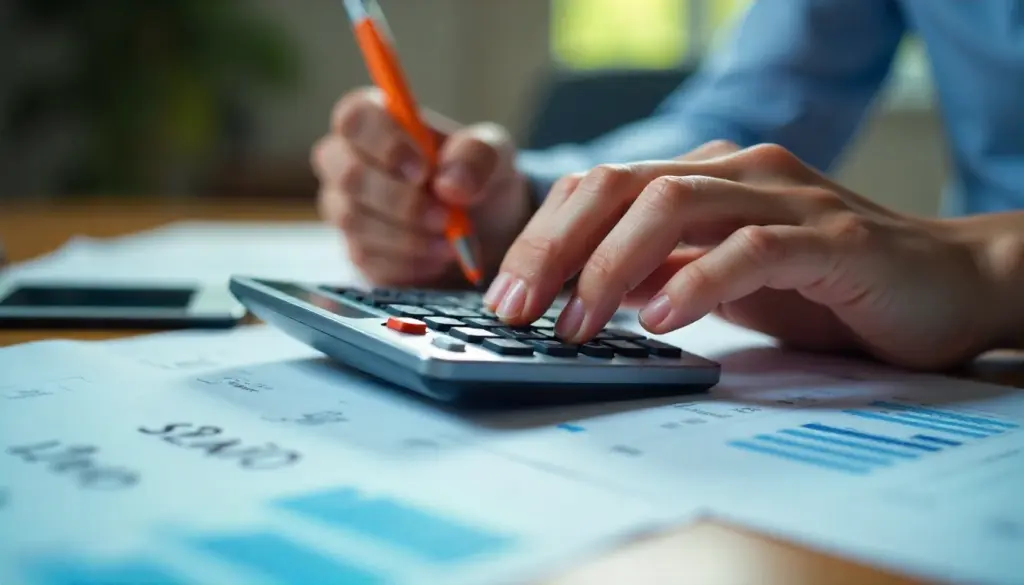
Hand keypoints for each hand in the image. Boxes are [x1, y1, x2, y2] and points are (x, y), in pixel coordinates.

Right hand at [312, 87, 532, 286]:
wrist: (485, 228)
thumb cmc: (478, 176)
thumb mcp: (493, 154)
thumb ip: (476, 156)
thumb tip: (449, 185)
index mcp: (377, 119)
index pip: (354, 118)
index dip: (384, 144)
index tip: (424, 170)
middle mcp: (348, 160)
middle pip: (348, 175)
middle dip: (399, 200)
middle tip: (444, 216)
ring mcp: (346, 207)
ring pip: (355, 220)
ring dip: (408, 235)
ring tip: (450, 240)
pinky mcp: (356, 249)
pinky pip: (368, 257)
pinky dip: (409, 261)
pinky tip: (438, 256)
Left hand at [484, 141, 1003, 369]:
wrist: (945, 285)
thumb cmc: (824, 285)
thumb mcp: (720, 278)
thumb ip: (661, 272)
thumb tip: (577, 293)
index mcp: (703, 177)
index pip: (598, 187)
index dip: (541, 238)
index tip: (504, 296)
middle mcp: (738, 172)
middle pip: (619, 184)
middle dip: (554, 247)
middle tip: (517, 310)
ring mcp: (786, 198)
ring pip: (673, 204)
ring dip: (610, 266)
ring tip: (577, 323)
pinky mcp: (834, 238)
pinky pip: (749, 248)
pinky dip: (695, 282)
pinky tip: (660, 318)